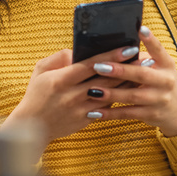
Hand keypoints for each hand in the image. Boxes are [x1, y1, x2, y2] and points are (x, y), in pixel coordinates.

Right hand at [0, 46, 138, 145]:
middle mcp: (73, 95)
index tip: (128, 48)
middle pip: (106, 79)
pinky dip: (120, 96)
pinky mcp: (87, 119)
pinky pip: (107, 107)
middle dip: (127, 68)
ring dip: (128, 82)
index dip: (111, 56)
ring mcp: (81, 109)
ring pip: (111, 94)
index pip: (91, 65)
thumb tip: (78, 51)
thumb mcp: (40, 70)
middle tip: (144, 58)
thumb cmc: (36, 94)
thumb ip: (59, 57)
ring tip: (143, 72)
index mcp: (61, 80)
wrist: (32, 127)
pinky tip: (131, 88)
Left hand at [83, 26, 176, 136]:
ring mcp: (159, 99)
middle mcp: (166, 81)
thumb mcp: (159, 68)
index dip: (150, 40)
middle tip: (99, 66)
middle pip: (141, 74)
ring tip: (91, 90)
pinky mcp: (151, 114)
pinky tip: (95, 111)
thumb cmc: (160, 82)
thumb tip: (115, 47)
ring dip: (111, 94)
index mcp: (167, 64)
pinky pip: (128, 114)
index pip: (159, 50)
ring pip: (132, 96)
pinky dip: (111, 113)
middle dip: (119, 71)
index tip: (140, 29)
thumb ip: (142, 59)